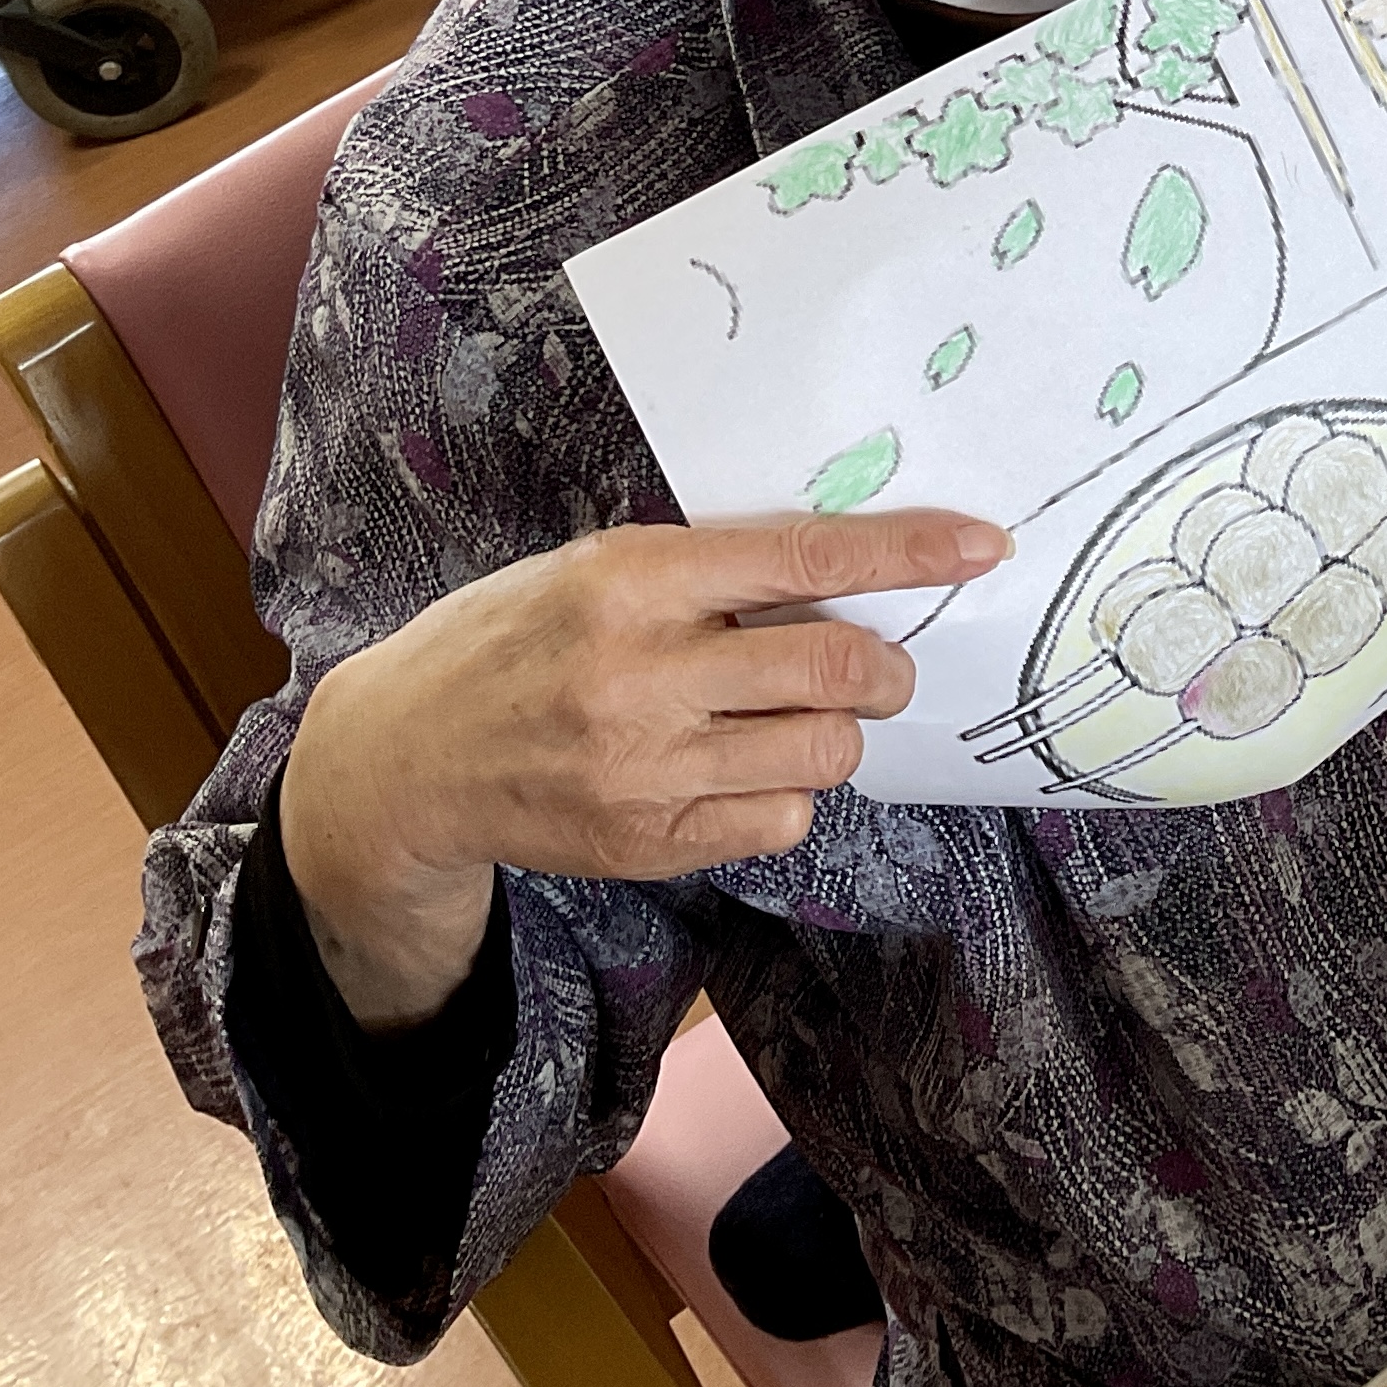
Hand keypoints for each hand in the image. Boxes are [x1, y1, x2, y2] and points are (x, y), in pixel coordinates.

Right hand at [279, 512, 1004, 1028]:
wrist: (401, 758)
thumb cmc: (513, 640)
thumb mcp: (593, 568)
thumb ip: (710, 569)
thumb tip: (851, 567)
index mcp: (632, 580)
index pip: (808, 556)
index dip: (911, 551)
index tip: (984, 545)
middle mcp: (642, 673)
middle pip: (841, 665)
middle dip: (885, 664)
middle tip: (876, 663)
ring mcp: (645, 767)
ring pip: (825, 751)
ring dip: (836, 730)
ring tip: (786, 716)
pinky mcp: (648, 841)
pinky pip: (783, 821)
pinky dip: (785, 795)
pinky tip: (734, 770)